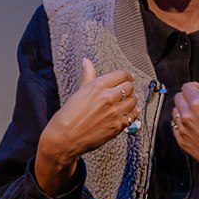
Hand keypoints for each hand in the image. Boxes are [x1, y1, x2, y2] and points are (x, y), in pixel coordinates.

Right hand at [35, 58, 139, 192]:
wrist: (65, 137)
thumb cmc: (68, 115)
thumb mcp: (79, 91)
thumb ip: (88, 75)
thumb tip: (86, 61)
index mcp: (98, 86)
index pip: (122, 75)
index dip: (127, 76)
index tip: (129, 77)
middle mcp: (108, 97)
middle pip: (129, 87)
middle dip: (129, 88)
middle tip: (127, 90)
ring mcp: (114, 112)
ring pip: (133, 101)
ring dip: (132, 100)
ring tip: (128, 101)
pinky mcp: (118, 126)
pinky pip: (132, 116)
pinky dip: (132, 113)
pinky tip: (129, 112)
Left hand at [171, 66, 198, 180]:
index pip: (186, 87)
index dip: (195, 87)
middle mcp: (187, 117)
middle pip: (179, 97)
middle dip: (188, 97)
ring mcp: (182, 130)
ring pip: (175, 111)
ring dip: (184, 110)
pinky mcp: (180, 140)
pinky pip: (175, 125)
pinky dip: (182, 123)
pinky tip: (195, 127)